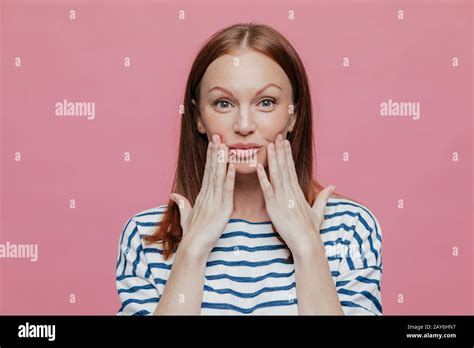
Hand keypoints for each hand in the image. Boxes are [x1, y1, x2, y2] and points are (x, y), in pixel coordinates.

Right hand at [170, 134, 235, 259]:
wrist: (193, 247)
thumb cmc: (192, 234)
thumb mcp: (187, 215)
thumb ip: (182, 204)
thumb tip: (174, 195)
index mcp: (202, 195)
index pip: (208, 172)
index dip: (211, 157)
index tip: (213, 144)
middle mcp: (207, 195)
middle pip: (212, 170)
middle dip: (215, 152)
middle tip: (217, 136)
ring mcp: (214, 202)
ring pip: (218, 177)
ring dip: (221, 160)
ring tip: (224, 145)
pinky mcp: (222, 210)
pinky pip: (226, 192)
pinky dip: (229, 179)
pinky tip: (231, 167)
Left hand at [256, 133, 335, 257]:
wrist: (307, 243)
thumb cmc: (311, 230)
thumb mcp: (318, 211)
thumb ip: (323, 197)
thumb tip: (333, 186)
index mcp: (298, 192)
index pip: (291, 168)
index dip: (287, 154)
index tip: (284, 142)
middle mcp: (290, 192)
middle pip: (284, 167)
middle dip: (280, 151)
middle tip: (277, 136)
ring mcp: (282, 198)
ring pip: (276, 174)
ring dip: (273, 159)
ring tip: (269, 144)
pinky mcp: (274, 207)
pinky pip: (267, 189)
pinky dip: (263, 177)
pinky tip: (259, 166)